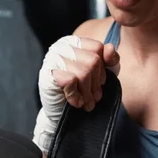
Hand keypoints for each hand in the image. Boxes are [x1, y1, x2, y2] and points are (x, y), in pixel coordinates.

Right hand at [34, 35, 119, 153]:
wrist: (61, 115)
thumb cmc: (82, 92)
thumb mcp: (102, 74)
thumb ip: (110, 60)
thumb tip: (110, 47)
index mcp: (74, 42)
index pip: (98, 48)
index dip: (102, 69)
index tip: (99, 82)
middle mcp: (61, 47)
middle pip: (92, 61)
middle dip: (96, 84)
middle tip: (94, 98)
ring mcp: (52, 59)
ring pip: (83, 73)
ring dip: (88, 94)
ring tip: (87, 104)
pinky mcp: (47, 75)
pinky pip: (71, 81)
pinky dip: (76, 96)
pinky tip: (75, 103)